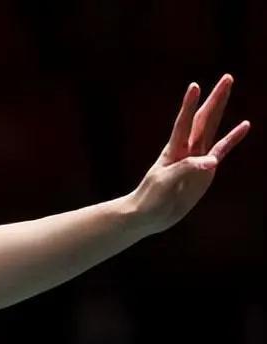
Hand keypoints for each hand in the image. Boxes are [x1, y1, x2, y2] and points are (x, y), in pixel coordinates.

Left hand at [129, 74, 250, 235]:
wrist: (149, 214)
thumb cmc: (150, 197)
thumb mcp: (166, 182)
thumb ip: (187, 169)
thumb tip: (213, 161)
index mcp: (173, 150)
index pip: (183, 123)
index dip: (189, 106)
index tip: (194, 86)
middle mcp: (187, 149)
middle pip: (203, 119)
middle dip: (214, 98)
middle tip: (227, 77)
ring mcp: (198, 158)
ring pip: (212, 128)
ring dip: (221, 109)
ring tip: (229, 89)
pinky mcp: (207, 170)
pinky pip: (222, 151)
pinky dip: (233, 138)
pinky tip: (244, 125)